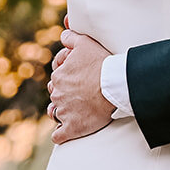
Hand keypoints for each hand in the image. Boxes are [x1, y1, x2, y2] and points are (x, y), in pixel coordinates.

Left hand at [48, 28, 115, 143]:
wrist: (115, 85)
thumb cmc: (102, 63)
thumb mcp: (85, 43)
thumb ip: (70, 37)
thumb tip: (63, 34)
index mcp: (59, 76)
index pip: (56, 79)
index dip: (67, 79)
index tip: (79, 80)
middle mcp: (57, 94)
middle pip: (56, 96)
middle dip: (63, 95)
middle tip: (79, 95)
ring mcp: (63, 112)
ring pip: (54, 114)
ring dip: (60, 113)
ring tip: (73, 112)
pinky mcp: (72, 128)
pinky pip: (59, 136)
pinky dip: (61, 134)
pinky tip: (67, 132)